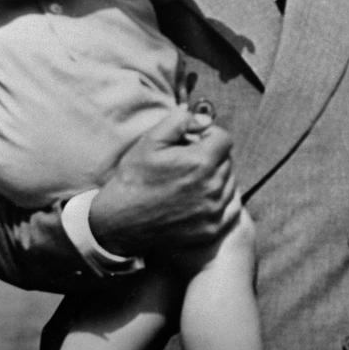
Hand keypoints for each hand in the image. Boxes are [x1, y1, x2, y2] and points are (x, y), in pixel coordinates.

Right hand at [88, 108, 238, 255]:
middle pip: (227, 161)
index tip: (193, 142)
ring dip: (216, 178)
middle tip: (187, 163)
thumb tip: (205, 119)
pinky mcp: (212, 230)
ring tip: (189, 182)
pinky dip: (219, 201)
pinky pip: (230, 208)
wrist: (118, 223)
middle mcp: (212, 187)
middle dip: (211, 157)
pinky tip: (199, 200)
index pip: (224, 139)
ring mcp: (213, 211)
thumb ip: (180, 121)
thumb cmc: (133, 178)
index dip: (209, 136)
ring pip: (230, 183)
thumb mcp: (150, 141)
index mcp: (200, 162)